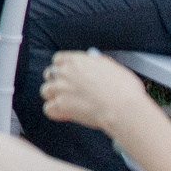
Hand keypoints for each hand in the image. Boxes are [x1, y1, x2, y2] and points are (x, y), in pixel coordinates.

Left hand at [40, 50, 161, 138]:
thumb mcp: (113, 67)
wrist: (123, 108)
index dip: (63, 68)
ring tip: (68, 103)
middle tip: (69, 90)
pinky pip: (48, 109)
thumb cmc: (124, 89)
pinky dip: (55, 112)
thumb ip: (99, 61)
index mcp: (77, 61)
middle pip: (50, 74)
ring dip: (55, 97)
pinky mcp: (60, 106)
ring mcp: (60, 89)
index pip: (59, 60)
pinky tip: (65, 114)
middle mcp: (64, 72)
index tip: (70, 75)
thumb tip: (93, 56)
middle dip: (57, 82)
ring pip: (46, 91)